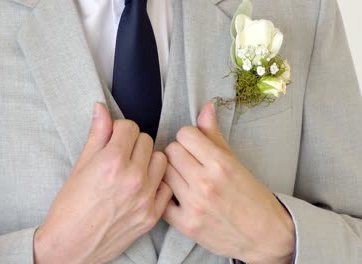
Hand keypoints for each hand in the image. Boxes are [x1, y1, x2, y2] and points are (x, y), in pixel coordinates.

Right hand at [33, 103, 171, 263]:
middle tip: (120, 154)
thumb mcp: (80, 166)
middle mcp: (132, 178)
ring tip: (133, 169)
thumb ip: (96, 135)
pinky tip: (141, 186)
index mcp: (111, 162)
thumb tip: (100, 108)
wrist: (70, 246)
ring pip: (161, 160)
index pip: (130, 127)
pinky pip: (166, 186)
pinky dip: (156, 182)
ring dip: (148, 160)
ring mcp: (145, 198)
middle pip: (146, 140)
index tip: (113, 138)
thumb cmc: (69, 207)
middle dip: (133, 143)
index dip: (119, 130)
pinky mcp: (152, 215)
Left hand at [163, 102, 294, 263]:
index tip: (194, 146)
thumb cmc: (252, 196)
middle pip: (171, 151)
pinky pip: (160, 200)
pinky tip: (176, 196)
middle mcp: (206, 182)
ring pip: (163, 172)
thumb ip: (214, 134)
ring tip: (182, 179)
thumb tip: (205, 106)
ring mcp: (194, 205)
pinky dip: (166, 197)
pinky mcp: (186, 224)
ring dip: (170, 173)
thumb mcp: (235, 161)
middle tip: (188, 163)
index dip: (189, 138)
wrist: (266, 235)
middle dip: (178, 154)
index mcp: (221, 163)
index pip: (184, 134)